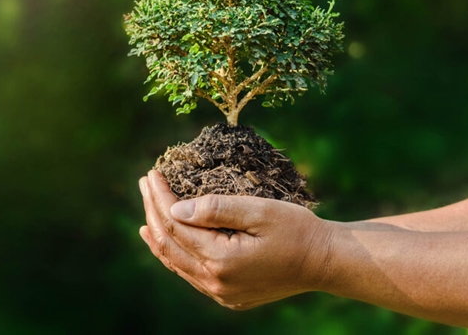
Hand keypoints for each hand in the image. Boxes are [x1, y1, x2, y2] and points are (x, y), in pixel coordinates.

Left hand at [139, 170, 334, 309]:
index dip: (160, 197)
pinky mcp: (229, 294)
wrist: (323, 261)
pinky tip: (168, 242)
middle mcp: (216, 282)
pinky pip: (190, 273)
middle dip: (153, 211)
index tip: (151, 173)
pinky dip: (174, 253)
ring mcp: (221, 292)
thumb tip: (175, 208)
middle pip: (170, 244)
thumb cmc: (295, 229)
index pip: (176, 225)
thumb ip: (216, 209)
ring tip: (146, 212)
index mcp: (222, 260)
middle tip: (144, 183)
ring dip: (159, 233)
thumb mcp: (258, 211)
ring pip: (176, 262)